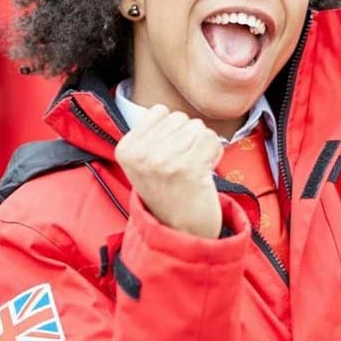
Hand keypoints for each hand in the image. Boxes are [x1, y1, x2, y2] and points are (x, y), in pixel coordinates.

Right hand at [115, 105, 223, 238]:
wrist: (181, 231)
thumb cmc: (169, 192)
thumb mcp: (144, 164)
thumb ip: (150, 135)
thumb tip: (161, 109)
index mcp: (126, 149)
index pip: (160, 111)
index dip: (173, 131)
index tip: (170, 156)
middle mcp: (141, 154)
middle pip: (180, 118)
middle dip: (189, 138)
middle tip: (184, 166)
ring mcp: (163, 160)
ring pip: (198, 127)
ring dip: (203, 147)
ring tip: (193, 169)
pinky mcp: (188, 168)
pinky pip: (211, 139)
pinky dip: (214, 153)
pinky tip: (204, 173)